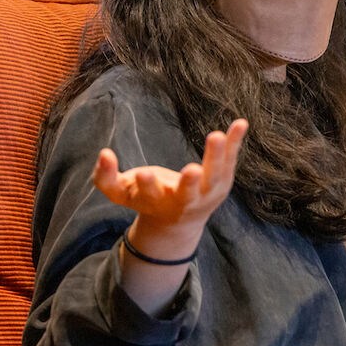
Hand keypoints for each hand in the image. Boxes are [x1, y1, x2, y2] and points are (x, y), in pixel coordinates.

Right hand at [94, 119, 248, 236]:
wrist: (178, 223)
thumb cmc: (146, 199)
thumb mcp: (121, 193)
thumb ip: (105, 177)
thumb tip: (104, 153)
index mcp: (155, 202)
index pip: (150, 195)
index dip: (147, 185)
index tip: (144, 174)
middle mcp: (183, 201)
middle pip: (188, 194)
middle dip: (188, 184)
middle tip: (192, 170)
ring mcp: (205, 193)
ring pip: (213, 177)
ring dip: (216, 157)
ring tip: (216, 136)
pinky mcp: (222, 182)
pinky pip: (230, 161)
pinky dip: (234, 142)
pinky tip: (241, 123)